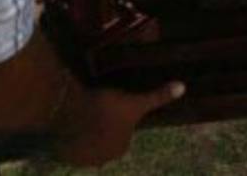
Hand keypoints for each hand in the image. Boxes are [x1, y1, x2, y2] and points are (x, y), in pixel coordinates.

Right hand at [53, 81, 184, 166]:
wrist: (71, 113)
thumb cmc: (107, 108)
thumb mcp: (135, 102)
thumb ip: (158, 97)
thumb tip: (183, 87)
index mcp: (119, 148)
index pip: (121, 135)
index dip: (116, 120)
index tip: (109, 105)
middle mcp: (101, 159)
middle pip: (102, 141)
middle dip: (100, 128)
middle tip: (95, 106)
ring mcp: (80, 158)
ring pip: (84, 143)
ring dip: (83, 133)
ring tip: (80, 112)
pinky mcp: (63, 154)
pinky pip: (68, 145)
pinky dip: (68, 136)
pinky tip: (68, 121)